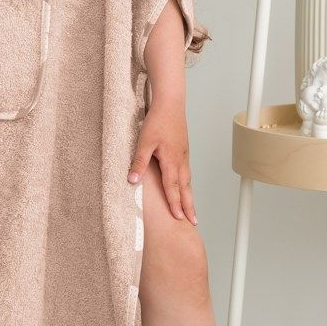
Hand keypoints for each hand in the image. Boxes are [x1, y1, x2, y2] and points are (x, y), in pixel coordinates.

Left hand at [127, 96, 196, 224]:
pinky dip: (187, 184)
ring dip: (189, 196)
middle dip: (189, 206)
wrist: (171, 104)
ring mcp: (184, 156)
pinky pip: (186, 172)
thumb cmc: (157, 121)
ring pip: (188, 181)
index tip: (179, 218)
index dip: (175, 204)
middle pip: (185, 188)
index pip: (173, 187)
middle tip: (193, 221)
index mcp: (171, 160)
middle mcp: (180, 160)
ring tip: (192, 210)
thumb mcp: (144, 141)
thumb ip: (139, 162)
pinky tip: (185, 187)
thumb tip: (132, 181)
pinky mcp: (183, 151)